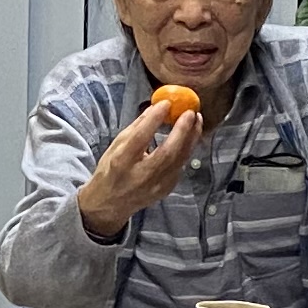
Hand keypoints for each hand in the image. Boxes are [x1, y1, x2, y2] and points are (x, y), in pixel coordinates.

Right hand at [73, 99, 202, 234]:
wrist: (110, 203)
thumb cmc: (111, 170)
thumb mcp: (115, 146)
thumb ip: (136, 128)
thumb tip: (156, 108)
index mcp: (122, 162)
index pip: (140, 138)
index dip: (154, 120)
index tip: (166, 103)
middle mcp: (140, 176)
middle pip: (167, 152)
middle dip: (182, 131)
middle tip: (190, 112)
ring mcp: (155, 186)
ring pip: (179, 160)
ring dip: (191, 139)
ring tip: (197, 121)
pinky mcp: (166, 190)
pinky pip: (180, 167)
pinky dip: (186, 150)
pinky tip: (190, 138)